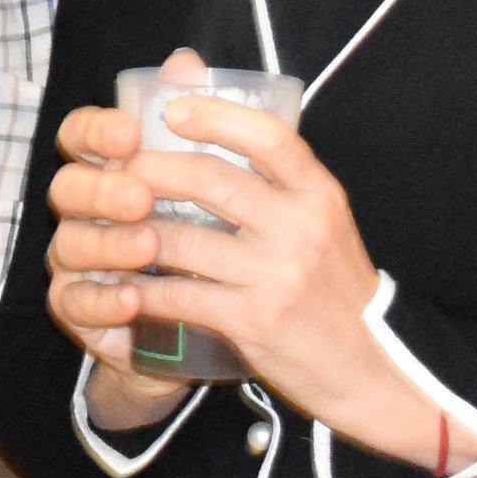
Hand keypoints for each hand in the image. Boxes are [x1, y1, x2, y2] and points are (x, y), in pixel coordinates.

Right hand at [40, 96, 195, 432]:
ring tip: (149, 248)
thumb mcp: (219, 185)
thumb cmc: (212, 245)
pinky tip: (132, 298)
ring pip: (70, 245)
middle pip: (67, 188)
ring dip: (108, 244)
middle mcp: (86, 213)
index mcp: (111, 170)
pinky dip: (102, 299)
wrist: (213, 327)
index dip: (96, 130)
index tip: (131, 131)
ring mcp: (78, 261)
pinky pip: (77, 304)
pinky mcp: (81, 311)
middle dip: (102, 189)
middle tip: (142, 196)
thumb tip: (186, 62)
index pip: (80, 136)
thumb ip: (200, 125)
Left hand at [50, 54, 447, 459]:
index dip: (215, 115)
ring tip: (104, 227)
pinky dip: (141, 291)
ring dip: (130, 233)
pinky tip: (121, 287)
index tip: (172, 110)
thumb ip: (280, 185)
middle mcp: (301, 227)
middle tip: (116, 173)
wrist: (372, 367)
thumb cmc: (334, 290)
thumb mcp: (323, 226)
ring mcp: (277, 274)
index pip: (269, 136)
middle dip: (149, 170)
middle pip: (209, 178)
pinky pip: (178, 295)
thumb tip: (221, 134)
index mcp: (319, 195)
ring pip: (181, 238)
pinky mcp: (254, 320)